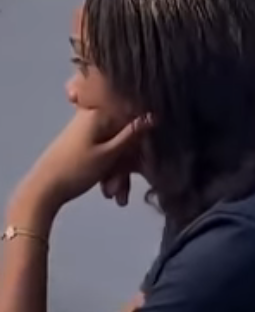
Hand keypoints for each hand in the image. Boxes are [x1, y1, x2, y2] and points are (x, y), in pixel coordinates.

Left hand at [9, 107, 152, 220]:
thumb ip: (131, 135)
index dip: (142, 142)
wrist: (43, 189)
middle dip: (127, 166)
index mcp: (98, 114)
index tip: (148, 163)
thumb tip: (154, 115)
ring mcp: (84, 132)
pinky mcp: (79, 145)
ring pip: (112, 150)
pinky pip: (101, 154)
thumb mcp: (109, 155)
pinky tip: (107, 192)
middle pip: (122, 138)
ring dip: (117, 173)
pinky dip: (106, 171)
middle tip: (124, 190)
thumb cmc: (77, 170)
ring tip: (115, 197)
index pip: (132, 120)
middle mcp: (92, 118)